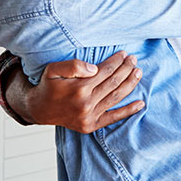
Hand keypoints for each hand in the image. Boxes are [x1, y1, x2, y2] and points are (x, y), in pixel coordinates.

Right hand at [18, 51, 143, 131]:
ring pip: (116, 97)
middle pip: (113, 83)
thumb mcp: (53, 69)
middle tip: (134, 59)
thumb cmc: (48, 86)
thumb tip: (94, 68)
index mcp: (78, 89)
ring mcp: (89, 116)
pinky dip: (128, 111)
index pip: (104, 71)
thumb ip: (73, 66)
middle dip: (126, 69)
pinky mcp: (91, 126)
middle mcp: (86, 104)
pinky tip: (141, 103)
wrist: (39, 109)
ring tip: (138, 72)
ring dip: (130, 84)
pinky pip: (113, 118)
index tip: (124, 54)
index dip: (116, 62)